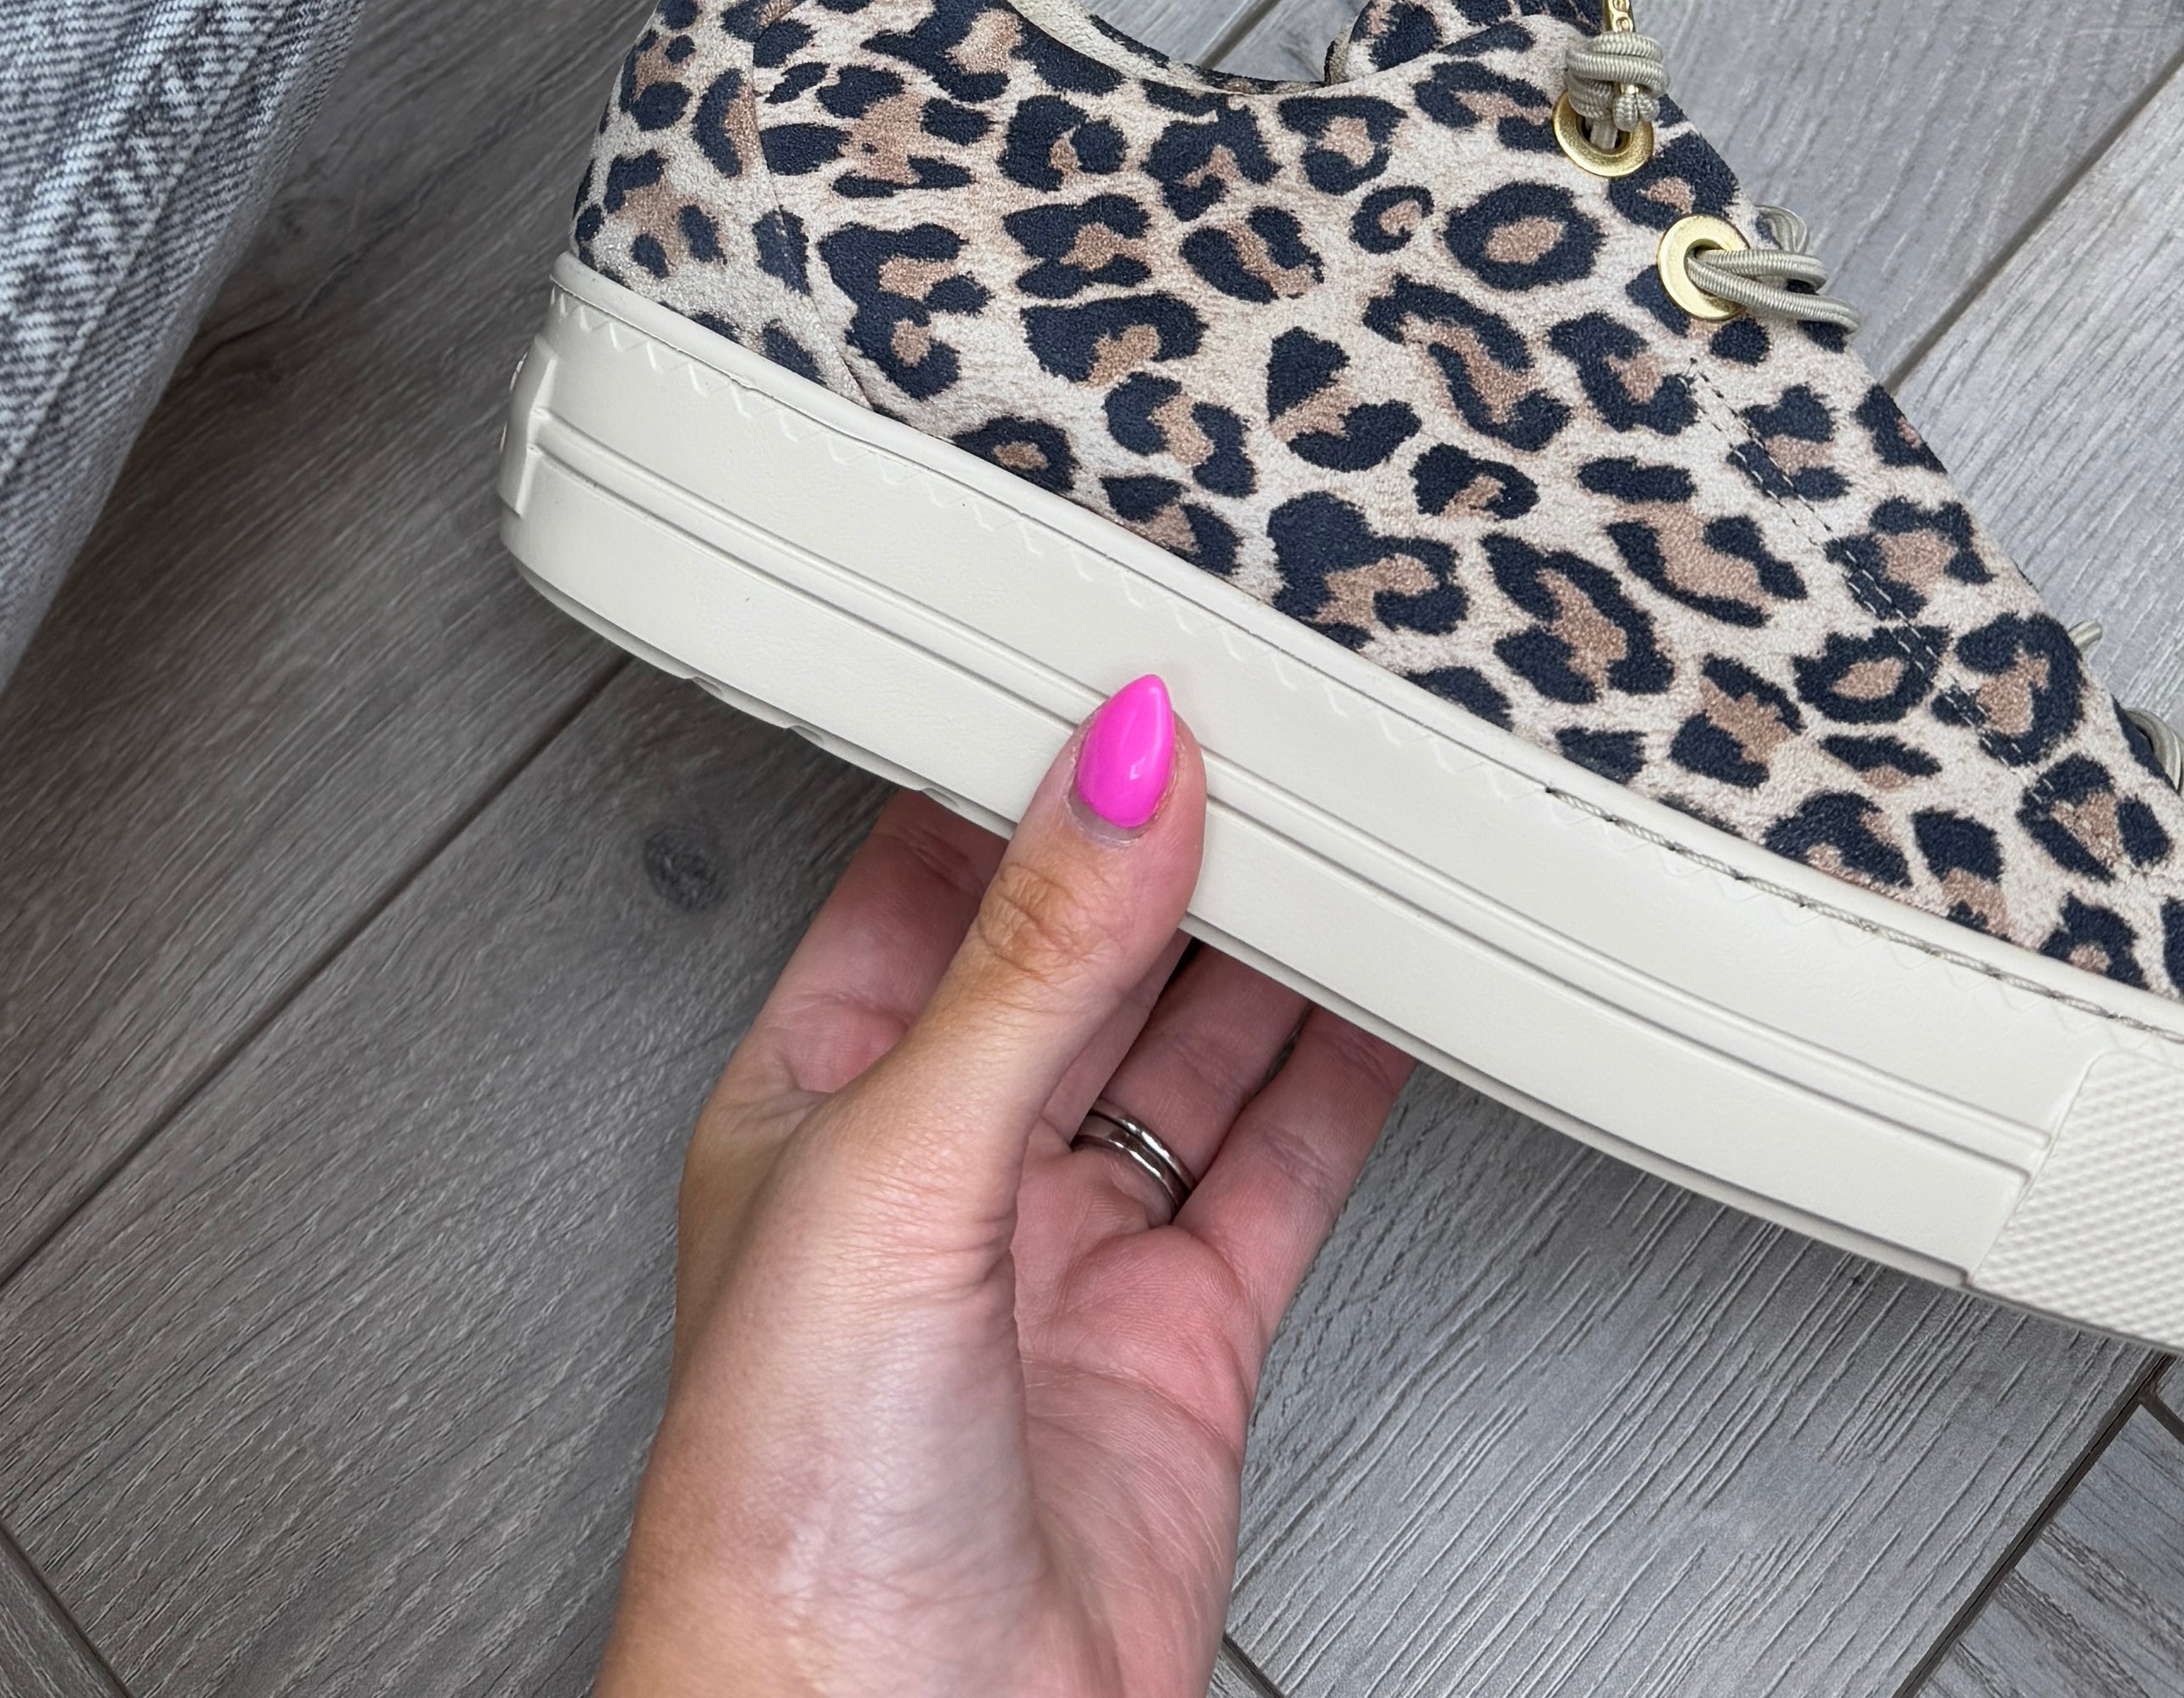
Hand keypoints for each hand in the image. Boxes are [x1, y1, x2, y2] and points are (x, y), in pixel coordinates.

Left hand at [596, 678, 1410, 1697]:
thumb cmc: (788, 1521)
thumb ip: (1027, 960)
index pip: (931, 875)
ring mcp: (1068, 1253)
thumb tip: (1116, 769)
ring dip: (1271, 940)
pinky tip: (1395, 988)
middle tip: (1272, 719)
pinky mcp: (1182, 1339)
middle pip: (1081, 948)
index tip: (1126, 662)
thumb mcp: (896, 1168)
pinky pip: (1279, 1166)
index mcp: (815, 1097)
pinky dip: (1348, 1073)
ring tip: (1353, 816)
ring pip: (1193, 1044)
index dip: (1030, 766)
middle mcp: (943, 1166)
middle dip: (1171, 838)